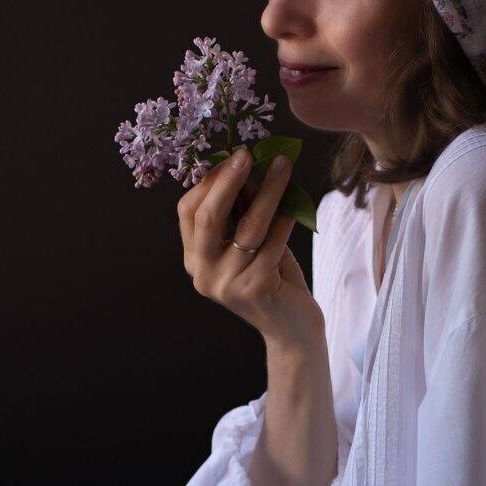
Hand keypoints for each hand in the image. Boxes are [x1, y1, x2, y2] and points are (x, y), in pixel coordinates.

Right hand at [178, 149, 324, 350]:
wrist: (292, 331)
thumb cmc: (273, 281)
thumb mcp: (252, 244)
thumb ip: (242, 212)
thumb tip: (244, 169)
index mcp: (194, 260)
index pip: (188, 211)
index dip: (209, 180)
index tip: (233, 156)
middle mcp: (203, 274)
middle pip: (208, 216)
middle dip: (228, 179)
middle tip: (248, 153)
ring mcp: (227, 284)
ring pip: (247, 226)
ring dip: (268, 191)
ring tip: (283, 165)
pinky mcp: (255, 289)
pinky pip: (272, 242)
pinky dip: (286, 218)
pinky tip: (296, 201)